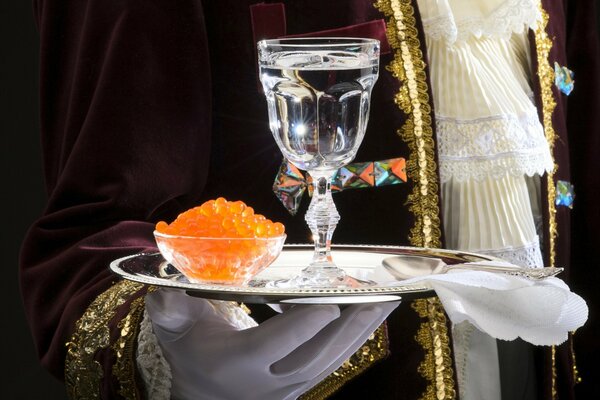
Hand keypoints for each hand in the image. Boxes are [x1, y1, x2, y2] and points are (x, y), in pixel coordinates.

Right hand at [145, 289, 398, 399]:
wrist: (207, 399)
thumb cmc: (192, 358)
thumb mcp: (175, 333)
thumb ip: (170, 311)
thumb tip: (165, 290)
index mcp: (238, 364)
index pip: (277, 343)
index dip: (305, 322)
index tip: (329, 298)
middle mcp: (270, 380)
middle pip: (317, 354)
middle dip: (348, 324)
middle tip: (376, 296)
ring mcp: (291, 386)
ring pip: (333, 361)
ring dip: (361, 331)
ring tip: (387, 302)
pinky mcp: (305, 384)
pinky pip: (335, 362)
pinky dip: (355, 339)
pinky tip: (371, 316)